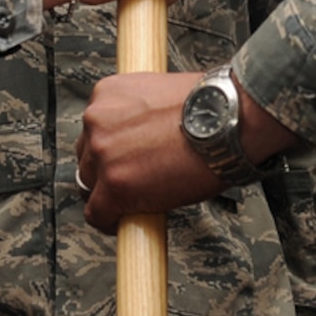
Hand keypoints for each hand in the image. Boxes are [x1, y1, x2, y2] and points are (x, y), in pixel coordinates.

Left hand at [75, 69, 298, 231]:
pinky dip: (110, 222)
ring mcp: (102, 153)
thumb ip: (139, 113)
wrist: (229, 120)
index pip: (93, 129)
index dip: (107, 150)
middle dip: (106, 170)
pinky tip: (126, 221)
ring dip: (109, 194)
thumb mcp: (161, 94)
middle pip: (87, 157)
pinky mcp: (114, 185)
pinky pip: (97, 214)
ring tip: (137, 199)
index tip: (120, 160)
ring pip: (90, 185)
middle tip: (133, 180)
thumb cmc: (209, 107)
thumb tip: (142, 136)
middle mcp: (97, 120)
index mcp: (107, 93)